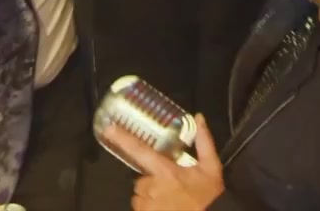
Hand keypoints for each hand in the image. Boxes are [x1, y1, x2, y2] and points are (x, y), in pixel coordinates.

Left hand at [103, 113, 224, 210]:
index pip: (140, 151)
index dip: (123, 139)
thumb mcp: (211, 168)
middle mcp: (152, 187)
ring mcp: (147, 205)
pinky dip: (149, 208)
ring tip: (169, 201)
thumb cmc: (209, 197)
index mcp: (165, 171)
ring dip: (150, 197)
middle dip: (151, 182)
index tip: (108, 128)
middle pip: (140, 179)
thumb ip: (204, 142)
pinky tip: (165, 208)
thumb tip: (199, 117)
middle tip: (169, 187)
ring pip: (140, 196)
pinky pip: (141, 209)